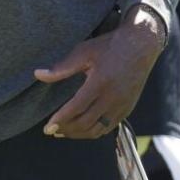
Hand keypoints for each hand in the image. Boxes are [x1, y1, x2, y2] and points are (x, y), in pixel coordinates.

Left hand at [34, 7, 164, 138]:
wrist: (141, 44)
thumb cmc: (109, 46)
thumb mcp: (83, 52)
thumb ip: (61, 68)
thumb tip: (37, 74)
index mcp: (100, 83)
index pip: (76, 108)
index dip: (60, 120)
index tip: (47, 128)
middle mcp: (113, 97)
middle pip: (85, 123)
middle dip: (66, 130)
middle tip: (52, 130)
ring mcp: (122, 105)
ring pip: (97, 129)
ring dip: (79, 134)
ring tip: (63, 132)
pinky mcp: (128, 108)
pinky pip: (109, 127)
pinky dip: (94, 132)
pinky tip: (82, 129)